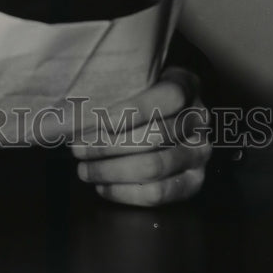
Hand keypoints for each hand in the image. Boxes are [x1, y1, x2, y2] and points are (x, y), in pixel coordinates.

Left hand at [70, 67, 211, 205]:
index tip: (95, 120)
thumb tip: (72, 104)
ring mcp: (200, 153)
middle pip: (155, 136)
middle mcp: (199, 119)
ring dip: (112, 170)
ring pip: (155, 166)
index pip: (166, 98)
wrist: (169, 117)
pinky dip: (126, 193)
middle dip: (109, 145)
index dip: (130, 111)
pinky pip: (161, 193)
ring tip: (84, 169)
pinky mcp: (195, 182)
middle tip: (77, 148)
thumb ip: (117, 85)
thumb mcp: (134, 79)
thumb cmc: (139, 95)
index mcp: (186, 85)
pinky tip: (102, 187)